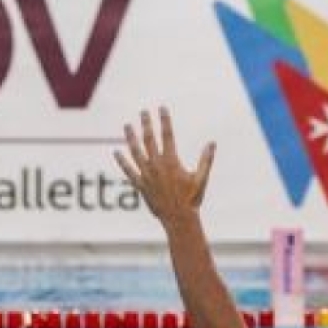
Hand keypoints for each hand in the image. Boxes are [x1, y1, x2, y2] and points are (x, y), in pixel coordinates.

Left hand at [114, 107, 214, 223]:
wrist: (178, 218)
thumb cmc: (192, 199)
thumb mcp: (201, 178)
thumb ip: (206, 160)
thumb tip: (212, 143)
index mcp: (172, 161)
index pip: (167, 135)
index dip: (164, 120)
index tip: (161, 108)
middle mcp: (157, 165)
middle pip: (149, 140)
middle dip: (146, 124)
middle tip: (143, 112)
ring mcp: (146, 175)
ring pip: (135, 152)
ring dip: (130, 137)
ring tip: (127, 126)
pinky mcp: (140, 185)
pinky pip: (128, 170)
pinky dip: (121, 161)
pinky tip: (116, 152)